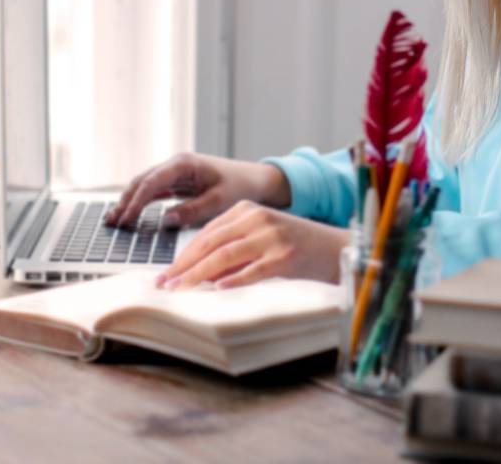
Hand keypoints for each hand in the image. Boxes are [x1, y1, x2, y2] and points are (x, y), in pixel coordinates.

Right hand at [104, 152, 291, 228]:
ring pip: (144, 186)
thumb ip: (192, 210)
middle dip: (126, 201)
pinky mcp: (178, 183)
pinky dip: (141, 203)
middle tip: (112, 223)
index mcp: (184, 163)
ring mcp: (175, 173)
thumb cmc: (240, 186)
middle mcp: (176, 165)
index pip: (151, 181)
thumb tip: (165, 220)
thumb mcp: (218, 201)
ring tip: (114, 221)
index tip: (126, 219)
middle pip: (142, 181)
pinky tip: (130, 215)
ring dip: (129, 202)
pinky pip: (154, 191)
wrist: (256, 180)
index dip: (136, 201)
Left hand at [156, 201, 349, 289]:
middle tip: (164, 284)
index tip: (166, 273)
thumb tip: (198, 275)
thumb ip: (231, 252)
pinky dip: (234, 281)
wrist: (336, 248)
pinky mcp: (285, 256)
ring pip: (225, 256)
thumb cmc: (295, 247)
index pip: (206, 234)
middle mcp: (257, 218)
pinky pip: (253, 270)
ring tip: (180, 289)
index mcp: (246, 210)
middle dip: (184, 266)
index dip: (183, 255)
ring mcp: (271, 236)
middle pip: (210, 244)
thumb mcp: (260, 240)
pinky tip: (217, 290)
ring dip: (198, 275)